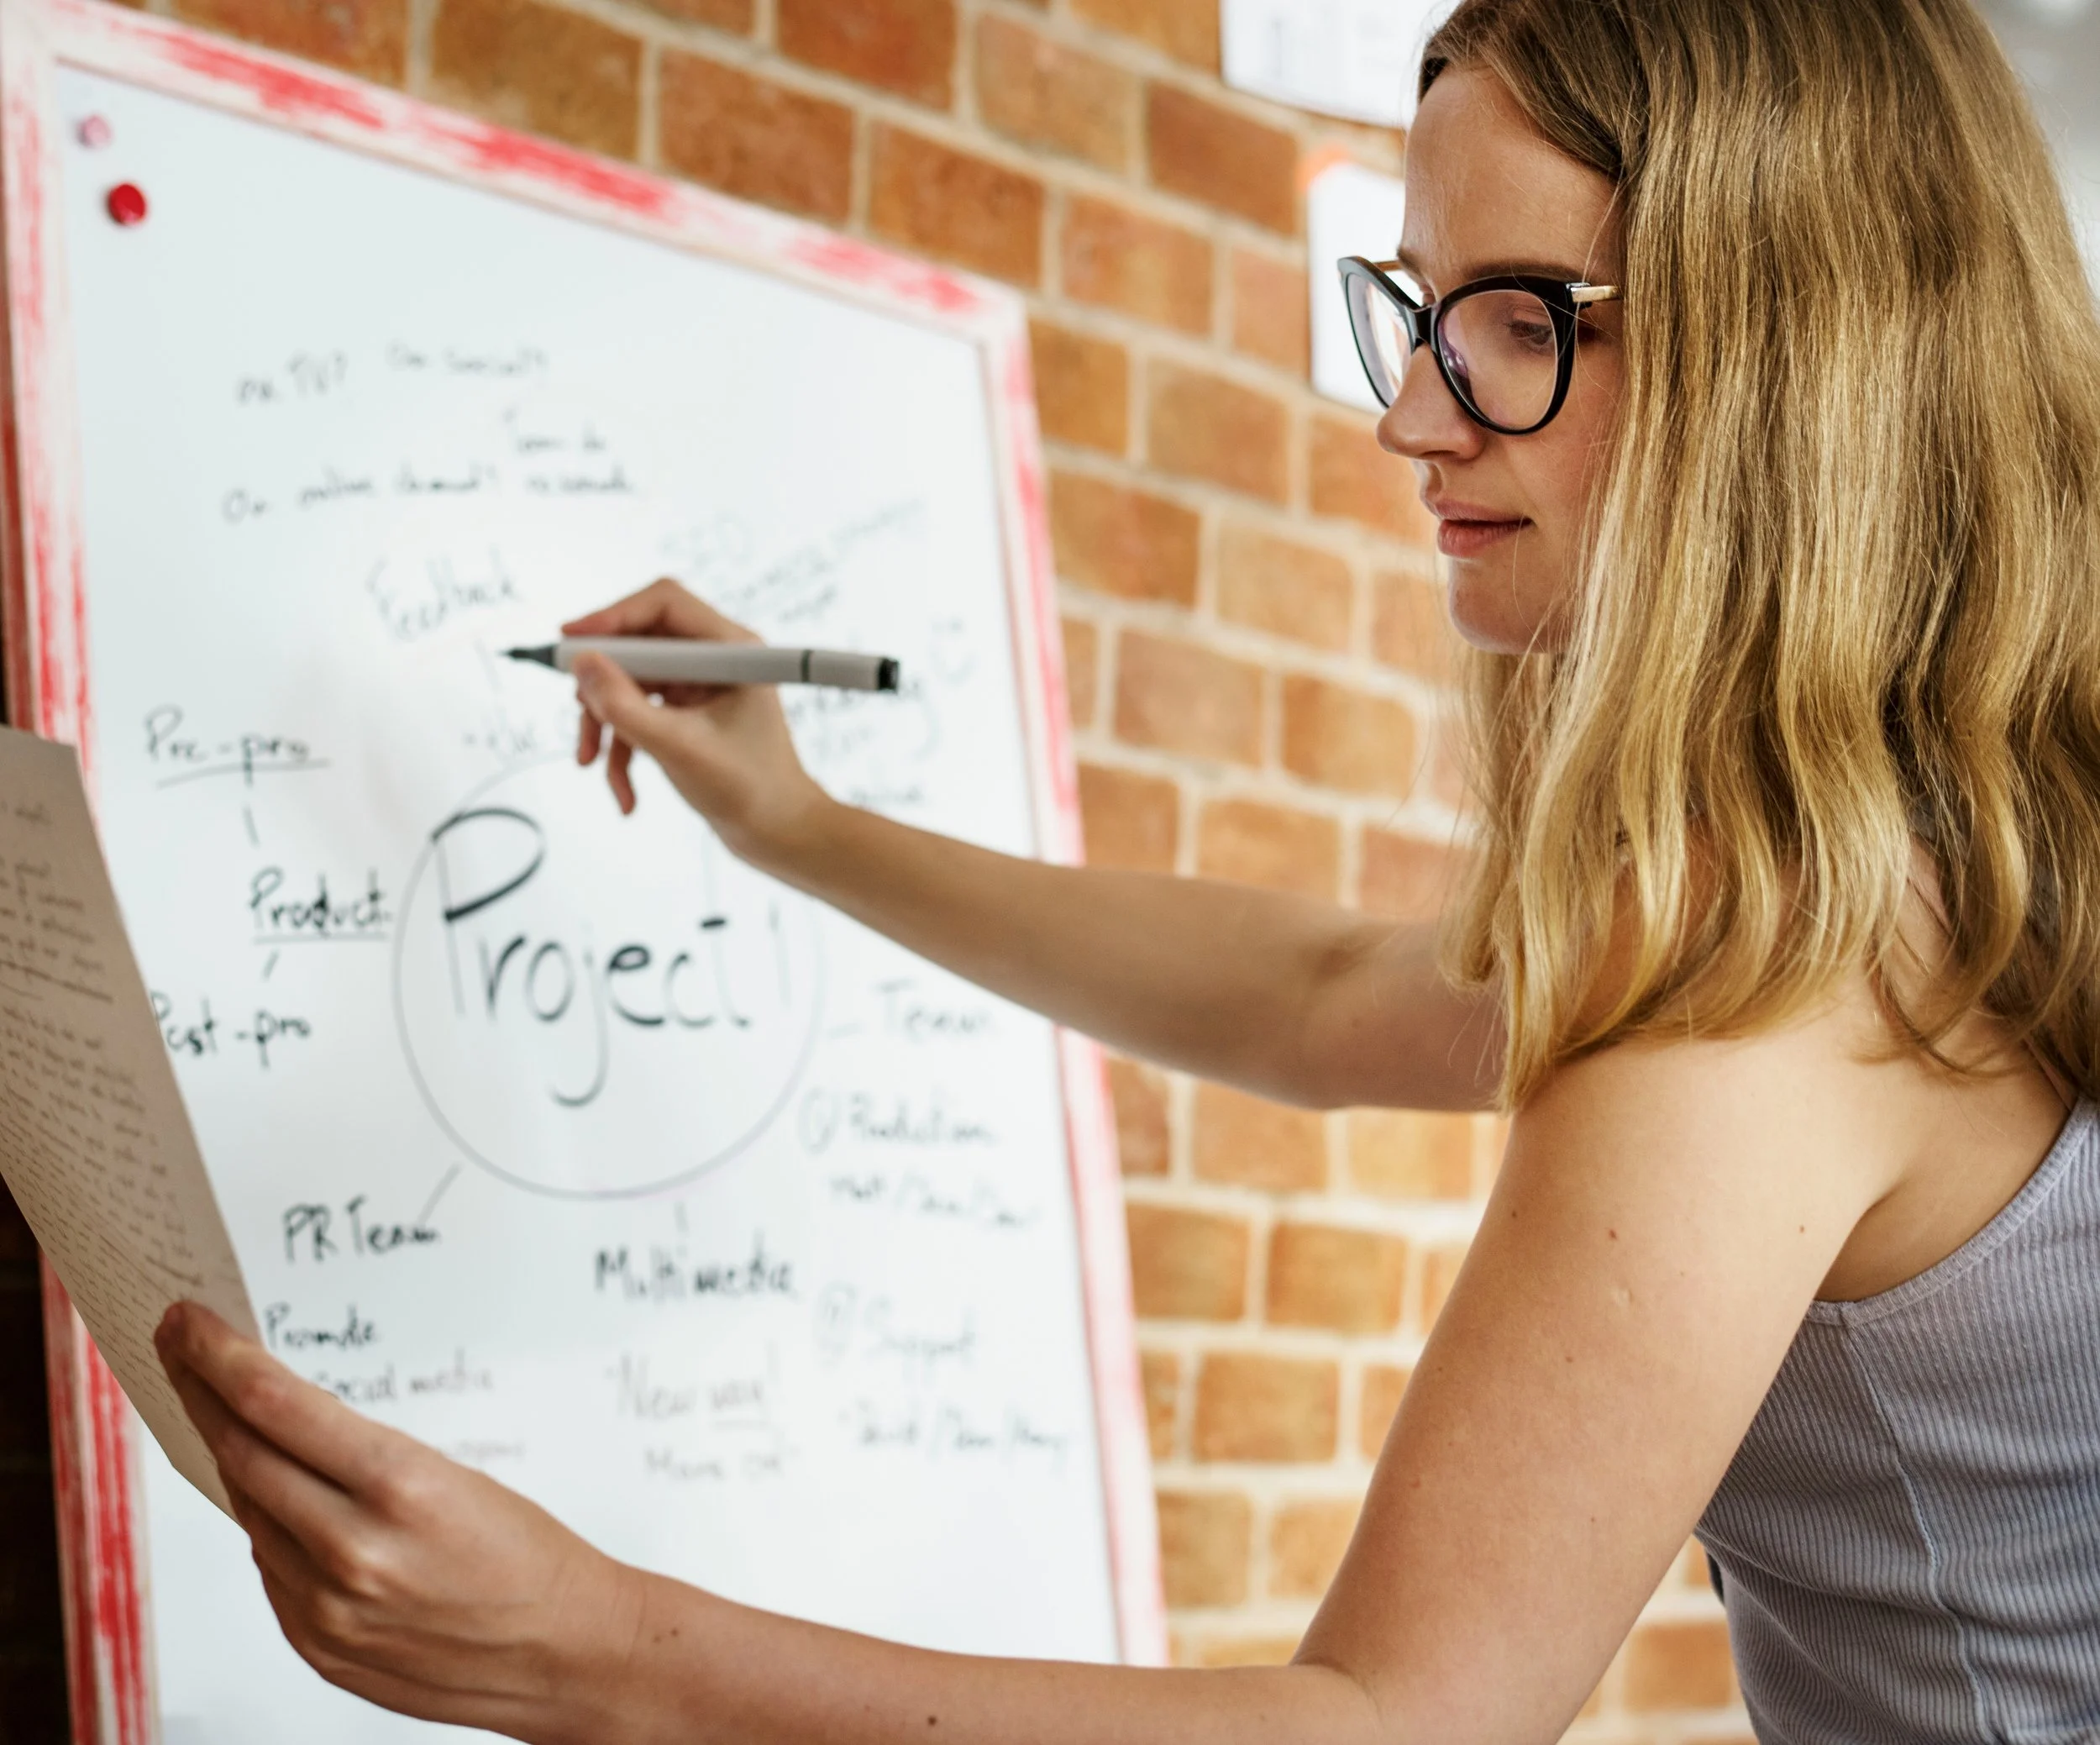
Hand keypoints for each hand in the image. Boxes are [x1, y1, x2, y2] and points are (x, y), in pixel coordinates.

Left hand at [155, 1302, 642, 1744]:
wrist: (562, 1649)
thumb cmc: (528, 1554)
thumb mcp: (456, 1474)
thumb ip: (360, 1457)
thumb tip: (278, 1421)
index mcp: (401, 1486)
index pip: (275, 1404)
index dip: (219, 1356)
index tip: (189, 1323)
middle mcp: (351, 1550)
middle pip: (241, 1454)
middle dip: (200, 1393)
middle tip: (179, 1350)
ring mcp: (326, 1608)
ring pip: (248, 1513)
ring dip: (235, 1460)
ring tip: (226, 1418)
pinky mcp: (317, 1648)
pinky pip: (268, 1569)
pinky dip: (267, 1526)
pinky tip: (279, 1502)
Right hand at [563, 581, 829, 867]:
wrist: (778, 834)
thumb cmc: (750, 790)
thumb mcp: (678, 747)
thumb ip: (625, 705)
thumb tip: (582, 663)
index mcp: (732, 650)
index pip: (663, 604)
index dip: (613, 615)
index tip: (571, 641)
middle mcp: (715, 659)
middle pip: (637, 644)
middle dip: (603, 685)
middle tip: (580, 712)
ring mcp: (699, 686)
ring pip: (628, 682)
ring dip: (605, 723)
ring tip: (592, 762)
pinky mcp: (686, 712)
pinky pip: (637, 713)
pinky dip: (622, 748)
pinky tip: (625, 793)